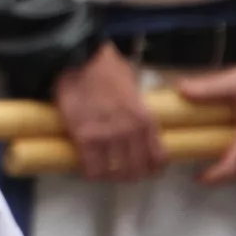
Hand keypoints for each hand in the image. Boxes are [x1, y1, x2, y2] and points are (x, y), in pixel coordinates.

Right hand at [53, 42, 165, 181]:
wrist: (78, 59)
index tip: (144, 169)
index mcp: (145, 119)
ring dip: (110, 177)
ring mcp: (107, 136)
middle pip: (136, 170)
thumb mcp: (132, 86)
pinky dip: (91, 173)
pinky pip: (91, 168)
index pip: (156, 158)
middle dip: (130, 176)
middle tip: (121, 174)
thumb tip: (135, 118)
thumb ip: (137, 107)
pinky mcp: (84, 137)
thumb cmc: (105, 67)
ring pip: (114, 173)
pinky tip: (87, 170)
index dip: (151, 169)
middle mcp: (130, 132)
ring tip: (103, 174)